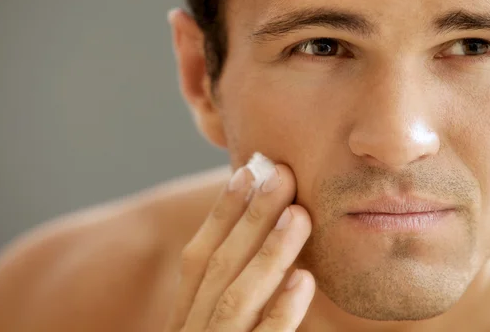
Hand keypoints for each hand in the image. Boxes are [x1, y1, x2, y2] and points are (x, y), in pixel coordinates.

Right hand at [165, 163, 314, 331]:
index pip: (198, 258)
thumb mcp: (214, 330)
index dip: (221, 213)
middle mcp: (192, 331)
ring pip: (237, 298)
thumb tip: (263, 238)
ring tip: (298, 214)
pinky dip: (283, 311)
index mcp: (184, 318)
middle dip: (250, 218)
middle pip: (219, 268)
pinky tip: (305, 279)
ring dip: (268, 252)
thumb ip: (230, 299)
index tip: (247, 173)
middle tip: (281, 175)